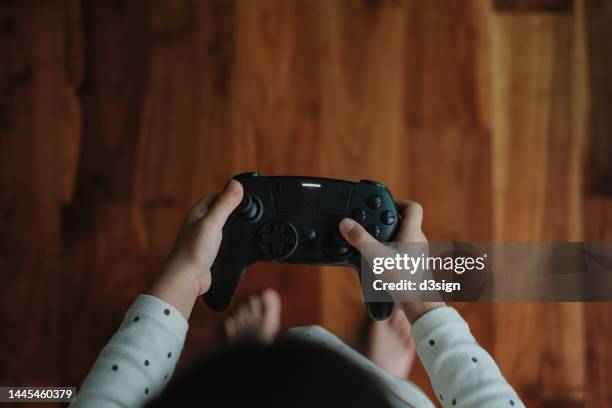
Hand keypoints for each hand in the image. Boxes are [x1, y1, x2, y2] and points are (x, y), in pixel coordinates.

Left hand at [148, 179, 243, 318]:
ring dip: (234, 224)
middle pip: (220, 209)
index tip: (246, 194)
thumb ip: (225, 204)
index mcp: (198, 212)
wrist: (187, 278)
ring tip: (247, 224)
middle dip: (234, 208)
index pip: (217, 195)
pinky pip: (222, 239)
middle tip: (250, 209)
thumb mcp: (213, 223)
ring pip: (222, 225)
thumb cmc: (194, 250)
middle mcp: (200, 222)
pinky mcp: (208, 250)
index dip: (231, 193)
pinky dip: (231, 238)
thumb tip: (236, 184)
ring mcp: (204, 237)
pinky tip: (238, 242)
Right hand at [338, 200, 444, 322]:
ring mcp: (417, 254)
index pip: (413, 207)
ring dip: (389, 236)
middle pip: (405, 221)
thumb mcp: (376, 256)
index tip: (383, 204)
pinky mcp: (413, 265)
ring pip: (404, 236)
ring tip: (372, 240)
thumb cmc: (403, 280)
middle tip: (372, 222)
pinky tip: (378, 259)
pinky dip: (390, 250)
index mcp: (413, 232)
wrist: (418, 304)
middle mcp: (418, 241)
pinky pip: (402, 250)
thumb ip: (360, 239)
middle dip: (388, 220)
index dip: (399, 202)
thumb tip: (346, 223)